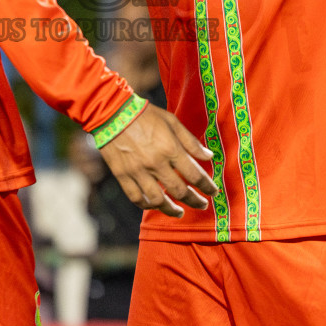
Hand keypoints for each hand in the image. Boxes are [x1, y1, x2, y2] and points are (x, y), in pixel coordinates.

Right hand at [97, 104, 216, 217]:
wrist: (112, 113)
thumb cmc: (145, 114)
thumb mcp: (171, 121)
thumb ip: (190, 141)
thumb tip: (208, 156)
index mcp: (170, 148)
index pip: (195, 175)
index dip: (207, 186)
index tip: (213, 192)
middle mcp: (155, 163)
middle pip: (180, 191)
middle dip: (195, 201)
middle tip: (202, 205)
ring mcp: (138, 171)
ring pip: (158, 200)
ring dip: (172, 210)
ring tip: (180, 212)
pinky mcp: (123, 176)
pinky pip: (137, 198)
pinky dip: (148, 205)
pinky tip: (155, 205)